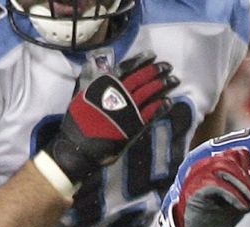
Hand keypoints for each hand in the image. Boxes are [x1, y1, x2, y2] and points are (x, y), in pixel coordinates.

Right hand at [46, 52, 178, 183]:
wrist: (78, 147)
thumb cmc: (76, 123)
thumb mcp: (79, 96)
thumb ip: (88, 81)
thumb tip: (91, 64)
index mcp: (105, 85)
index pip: (127, 68)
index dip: (141, 60)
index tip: (152, 55)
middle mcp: (118, 94)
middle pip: (142, 78)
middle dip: (156, 71)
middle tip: (168, 66)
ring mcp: (127, 110)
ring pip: (149, 93)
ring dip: (163, 85)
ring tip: (174, 80)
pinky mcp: (133, 126)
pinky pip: (151, 113)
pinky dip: (161, 106)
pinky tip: (169, 102)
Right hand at [170, 148, 249, 226]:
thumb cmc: (212, 221)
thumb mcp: (238, 204)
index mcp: (215, 166)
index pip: (237, 154)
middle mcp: (204, 167)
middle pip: (232, 157)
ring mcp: (197, 176)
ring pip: (225, 168)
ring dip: (244, 186)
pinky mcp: (194, 189)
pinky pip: (217, 185)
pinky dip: (234, 196)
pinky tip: (243, 207)